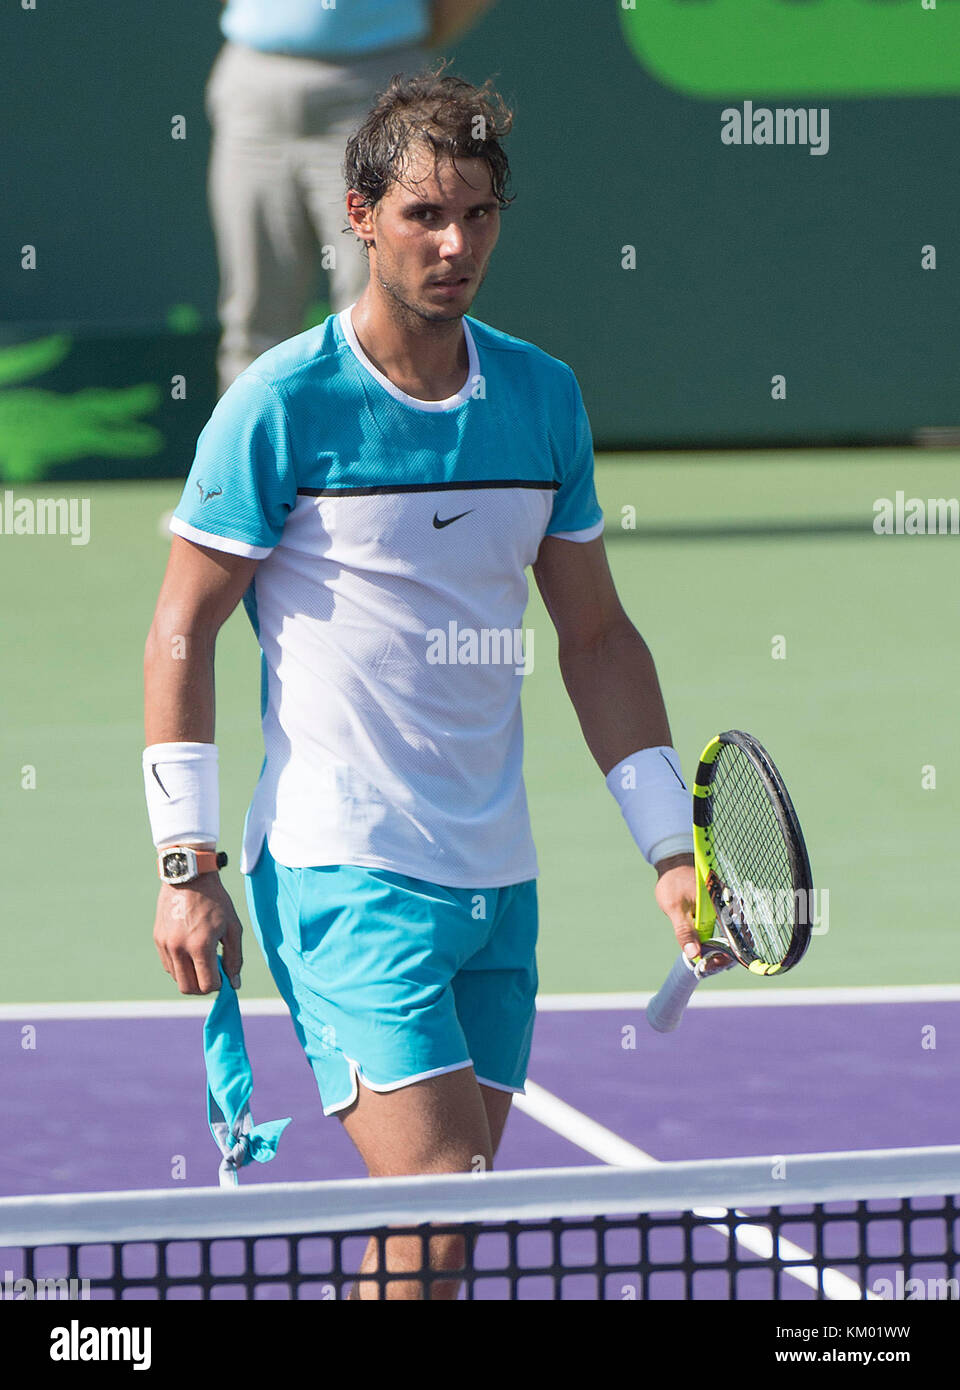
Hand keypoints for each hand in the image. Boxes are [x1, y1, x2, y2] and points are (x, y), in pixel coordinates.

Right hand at [153, 874, 242, 994]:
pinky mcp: (157, 939)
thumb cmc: (216, 901)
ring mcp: (165, 945)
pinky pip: (168, 965)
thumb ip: (235, 958)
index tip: (224, 973)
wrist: (189, 877)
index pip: (207, 985)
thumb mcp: (233, 927)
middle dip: (202, 986)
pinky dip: (180, 965)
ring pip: (176, 978)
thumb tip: (234, 985)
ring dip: (191, 975)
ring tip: (202, 956)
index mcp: (200, 946)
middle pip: (188, 988)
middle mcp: (179, 948)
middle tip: (213, 972)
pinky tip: (190, 949)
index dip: (219, 984)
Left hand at [654, 856, 732, 974]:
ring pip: (730, 940)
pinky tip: (706, 957)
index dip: (725, 956)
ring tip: (705, 967)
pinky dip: (716, 947)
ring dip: (720, 955)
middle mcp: (729, 907)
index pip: (733, 936)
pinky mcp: (721, 915)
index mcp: (722, 904)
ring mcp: (726, 911)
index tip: (710, 967)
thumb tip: (693, 955)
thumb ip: (685, 930)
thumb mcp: (675, 908)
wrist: (674, 866)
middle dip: (723, 959)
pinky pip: (724, 934)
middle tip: (704, 970)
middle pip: (736, 941)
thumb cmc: (673, 883)